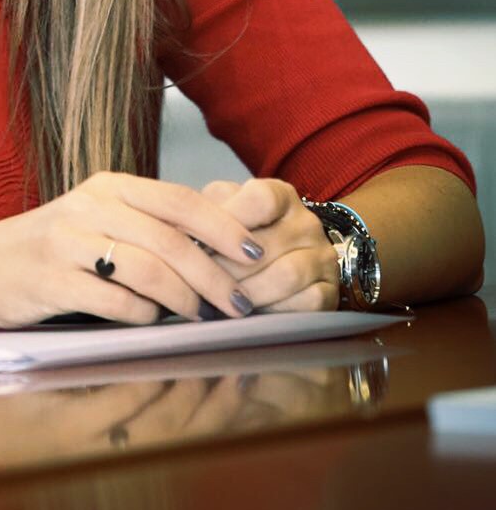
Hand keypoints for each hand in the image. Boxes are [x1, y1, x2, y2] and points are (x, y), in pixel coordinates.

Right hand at [0, 171, 267, 327]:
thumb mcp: (99, 218)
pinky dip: (143, 316)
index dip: (224, 227)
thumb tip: (222, 249)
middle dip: (214, 276)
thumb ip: (149, 225)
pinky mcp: (51, 280)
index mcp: (110, 186)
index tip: (257, 254)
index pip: (180, 200)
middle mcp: (90, 206)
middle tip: (240, 304)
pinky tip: (152, 324)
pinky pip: (114, 301)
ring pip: (147, 270)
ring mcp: (68, 242)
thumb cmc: (54, 247)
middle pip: (171, 239)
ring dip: (184, 300)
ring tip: (201, 318)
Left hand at [201, 178, 339, 312]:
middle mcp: (307, 223)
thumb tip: (180, 229)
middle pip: (267, 245)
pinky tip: (252, 314)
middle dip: (227, 268)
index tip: (200, 243)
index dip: (229, 221)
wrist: (280, 261)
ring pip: (287, 276)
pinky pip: (306, 304)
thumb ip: (205, 212)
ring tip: (221, 301)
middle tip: (199, 282)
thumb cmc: (241, 234)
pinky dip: (275, 311)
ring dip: (249, 292)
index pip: (261, 199)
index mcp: (280, 195)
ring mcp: (323, 257)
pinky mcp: (330, 291)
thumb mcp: (222, 211)